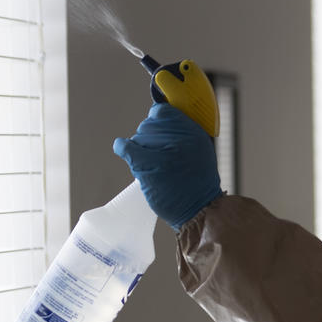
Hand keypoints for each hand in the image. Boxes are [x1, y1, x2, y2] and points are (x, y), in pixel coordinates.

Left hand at [113, 103, 222, 229]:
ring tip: (152, 165)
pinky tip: (121, 148)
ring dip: (139, 150)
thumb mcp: (200, 150)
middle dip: (147, 138)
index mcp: (194, 132)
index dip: (155, 120)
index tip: (155, 132)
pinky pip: (128, 148)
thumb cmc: (197, 183)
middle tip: (155, 156)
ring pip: (138, 138)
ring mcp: (165, 151)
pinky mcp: (150, 165)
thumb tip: (157, 119)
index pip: (164, 111)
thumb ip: (183, 133)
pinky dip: (122, 147)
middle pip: (148, 125)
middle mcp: (181, 138)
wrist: (200, 210)